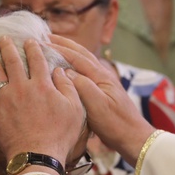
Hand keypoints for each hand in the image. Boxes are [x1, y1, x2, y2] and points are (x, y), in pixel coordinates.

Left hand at [0, 36, 84, 165]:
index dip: (33, 47)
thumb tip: (60, 70)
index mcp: (42, 84)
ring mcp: (4, 100)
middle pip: (12, 61)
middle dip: (8, 46)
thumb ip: (68, 87)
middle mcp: (21, 87)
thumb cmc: (60, 135)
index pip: (37, 59)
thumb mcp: (75, 109)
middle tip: (3, 37)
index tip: (30, 40)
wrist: (38, 156)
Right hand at [50, 35, 154, 164]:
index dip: (58, 48)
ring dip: (69, 52)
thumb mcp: (97, 106)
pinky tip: (68, 69)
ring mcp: (104, 83)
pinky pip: (85, 72)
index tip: (41, 42)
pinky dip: (74, 65)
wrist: (133, 138)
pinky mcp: (103, 92)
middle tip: (46, 36)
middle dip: (64, 44)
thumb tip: (65, 71)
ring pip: (84, 61)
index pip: (76, 57)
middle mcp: (103, 75)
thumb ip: (82, 86)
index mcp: (101, 76)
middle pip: (81, 54)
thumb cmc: (115, 124)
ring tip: (55, 46)